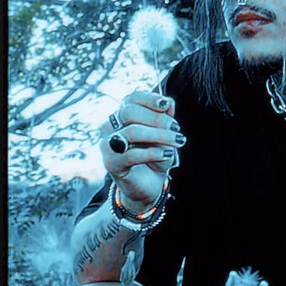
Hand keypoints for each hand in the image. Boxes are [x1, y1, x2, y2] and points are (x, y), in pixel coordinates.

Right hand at [100, 91, 185, 209]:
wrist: (149, 186)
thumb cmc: (155, 157)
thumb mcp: (164, 135)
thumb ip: (165, 118)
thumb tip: (169, 102)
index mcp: (121, 116)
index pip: (130, 99)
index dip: (148, 99)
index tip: (166, 105)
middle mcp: (110, 128)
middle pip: (129, 112)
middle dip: (157, 119)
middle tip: (176, 129)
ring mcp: (108, 146)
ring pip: (132, 131)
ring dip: (160, 135)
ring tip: (178, 141)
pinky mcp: (112, 164)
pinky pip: (132, 154)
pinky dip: (152, 153)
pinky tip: (167, 155)